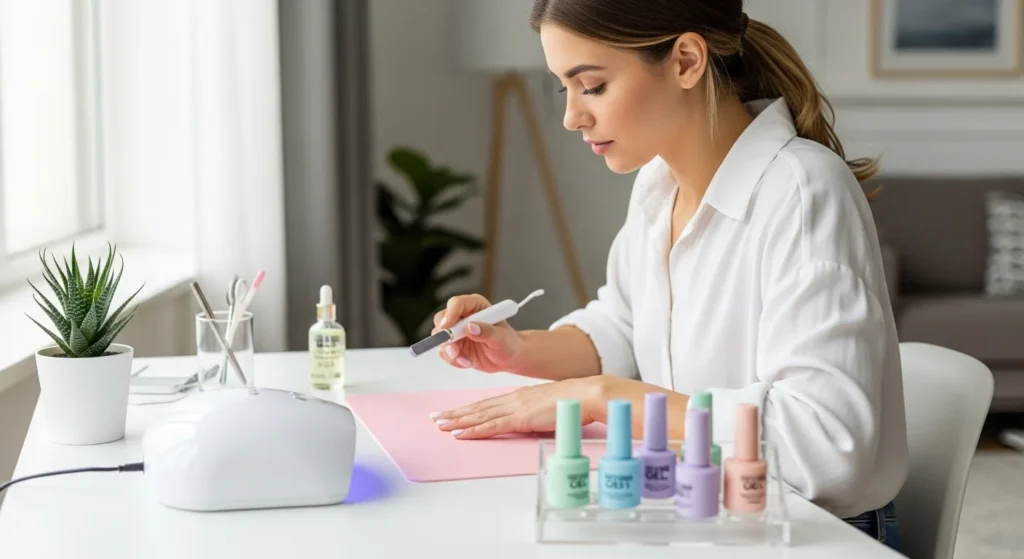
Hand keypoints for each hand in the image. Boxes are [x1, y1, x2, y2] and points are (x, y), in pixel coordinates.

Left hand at [430, 378, 602, 438]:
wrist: (584, 395)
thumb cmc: (572, 403)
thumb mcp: (546, 409)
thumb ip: (534, 415)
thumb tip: (528, 423)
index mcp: (518, 397)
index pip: (487, 404)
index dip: (468, 409)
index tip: (453, 413)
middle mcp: (512, 400)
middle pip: (478, 408)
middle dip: (455, 414)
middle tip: (436, 418)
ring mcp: (515, 408)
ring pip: (479, 415)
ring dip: (458, 421)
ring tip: (441, 425)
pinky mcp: (520, 418)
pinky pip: (492, 425)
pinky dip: (474, 430)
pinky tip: (461, 433)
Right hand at [433, 294, 525, 372]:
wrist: (508, 358)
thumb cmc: (509, 343)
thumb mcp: (502, 338)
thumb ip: (487, 332)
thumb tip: (470, 327)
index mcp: (475, 306)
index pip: (457, 304)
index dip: (449, 314)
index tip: (447, 327)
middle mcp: (463, 316)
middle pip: (441, 319)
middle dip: (444, 336)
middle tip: (454, 349)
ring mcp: (456, 331)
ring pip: (440, 337)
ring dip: (450, 351)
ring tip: (466, 360)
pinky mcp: (454, 345)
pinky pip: (444, 352)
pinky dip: (453, 360)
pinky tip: (468, 362)